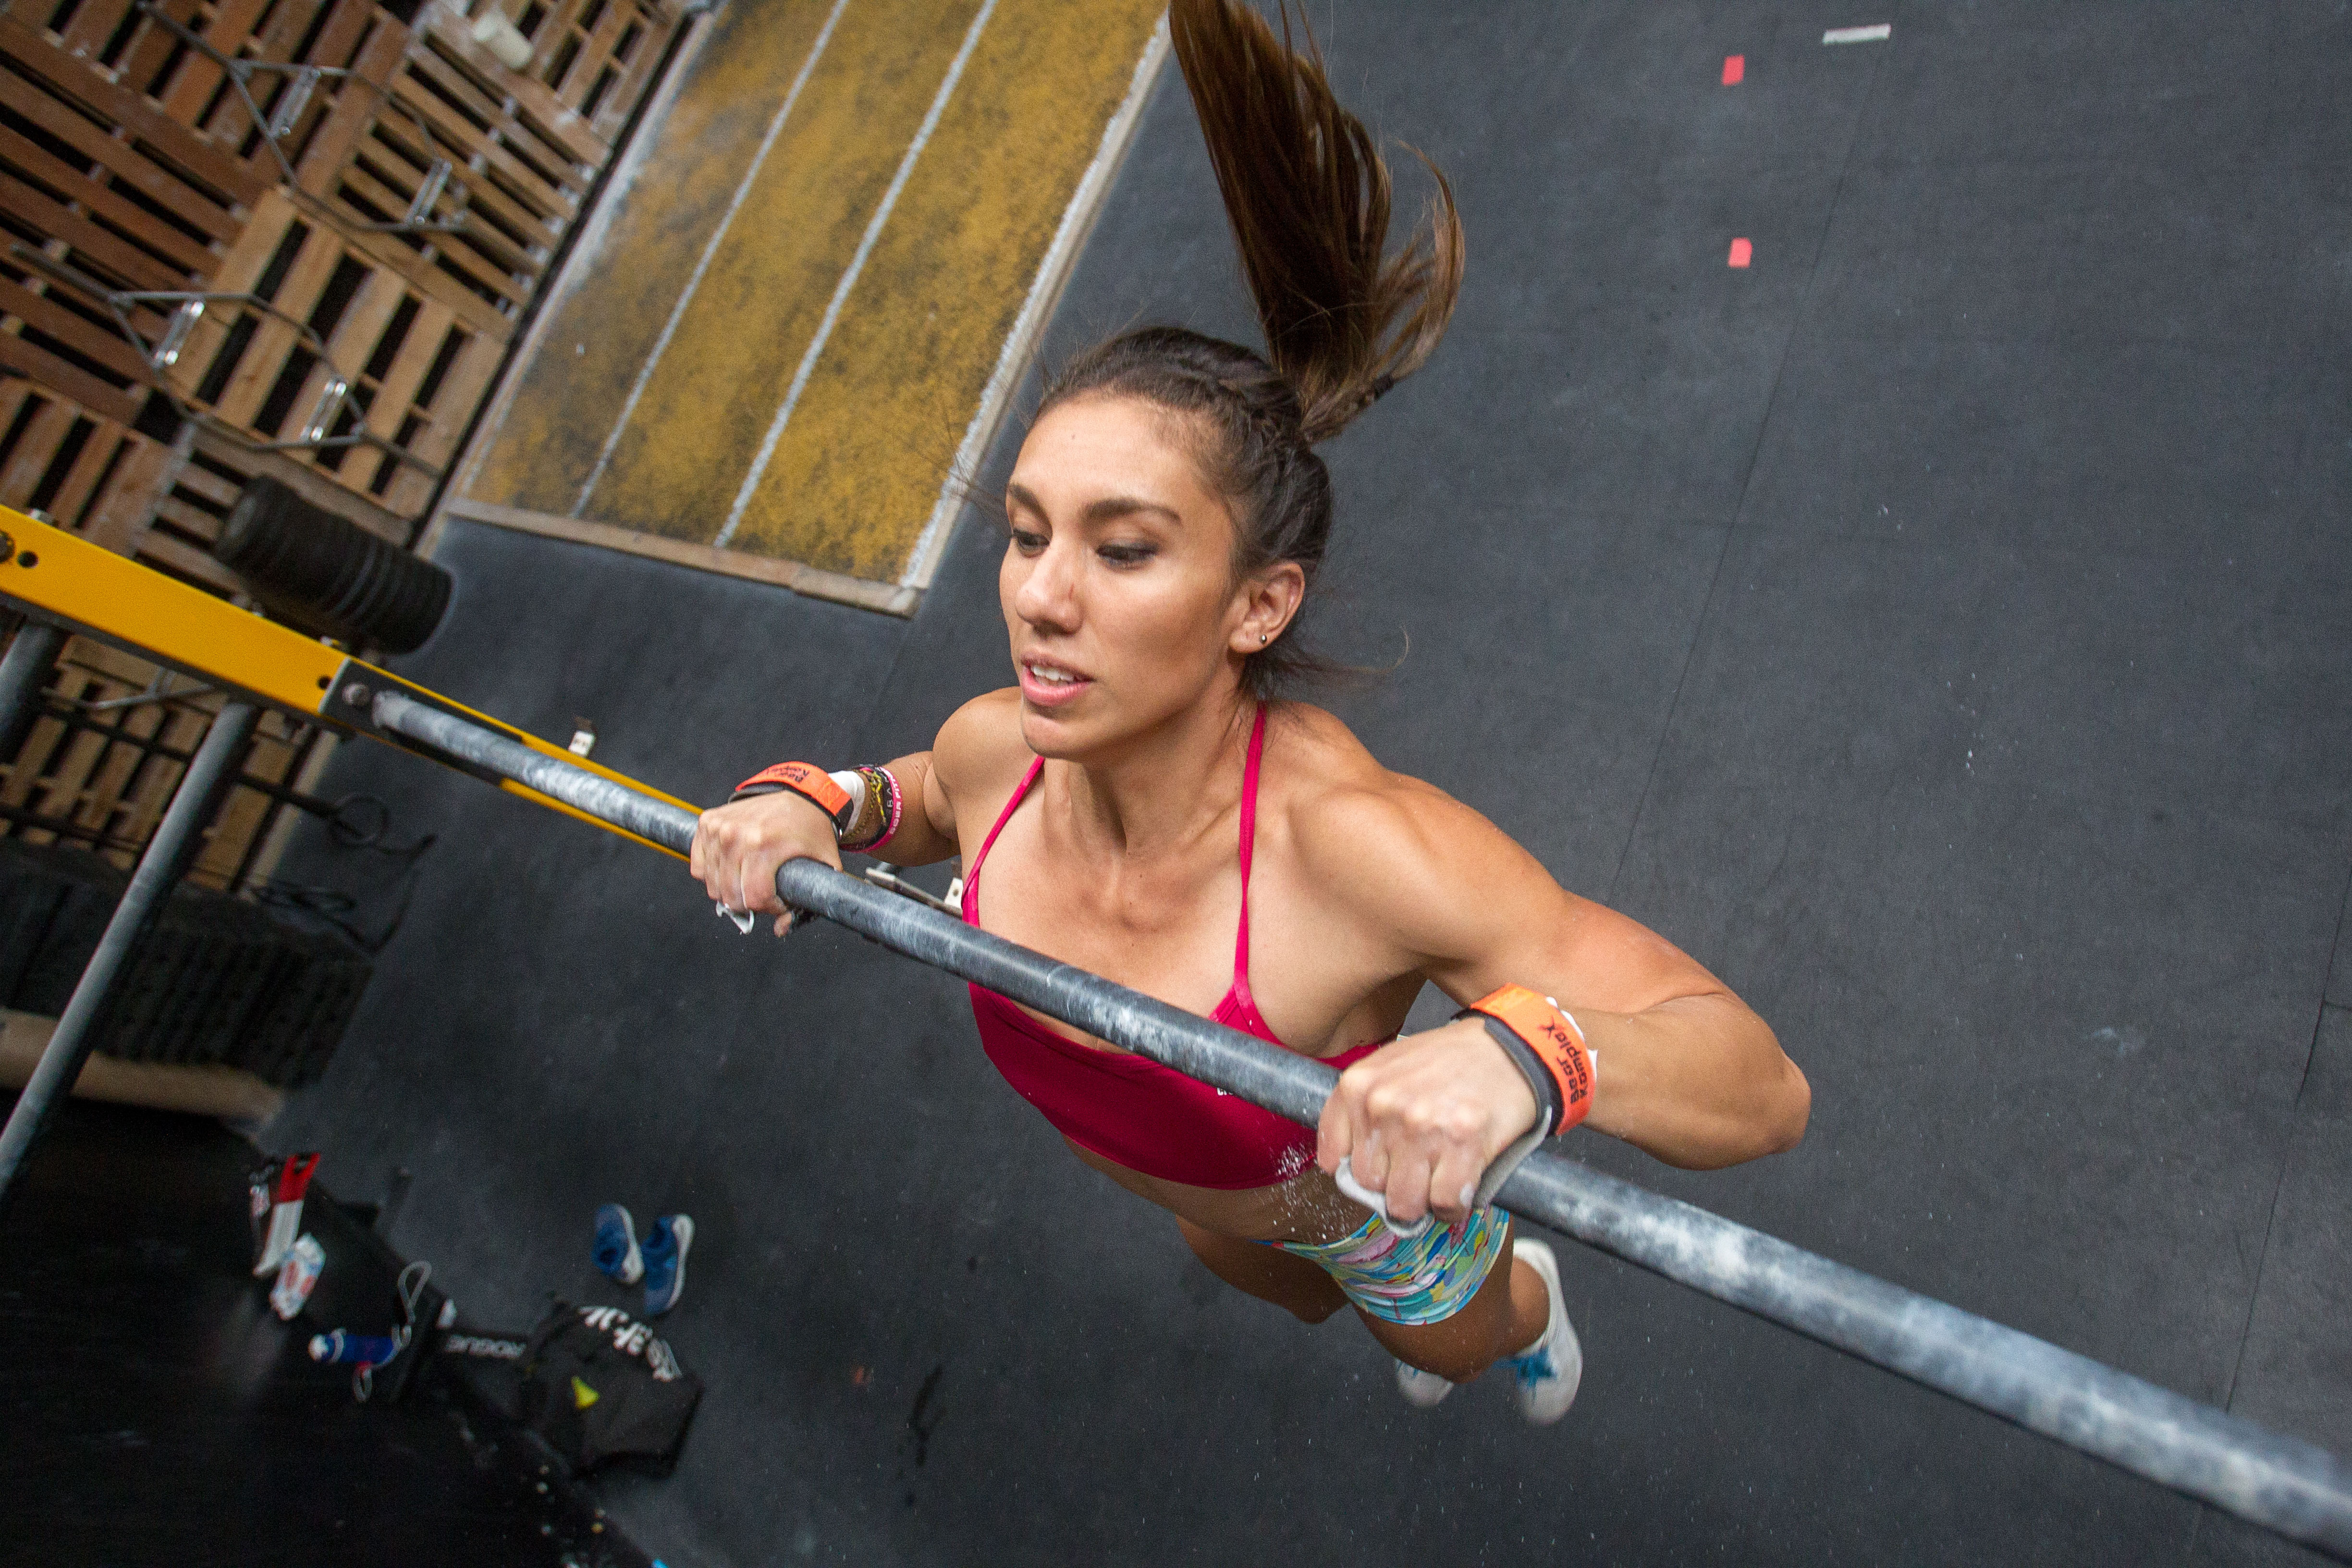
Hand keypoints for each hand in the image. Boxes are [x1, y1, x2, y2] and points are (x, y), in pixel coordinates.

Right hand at [688, 791, 840, 935]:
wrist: (800, 794)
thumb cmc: (811, 830)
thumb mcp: (823, 866)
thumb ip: (806, 903)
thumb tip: (780, 929)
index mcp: (764, 844)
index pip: (753, 898)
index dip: (769, 908)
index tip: (779, 901)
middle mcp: (736, 835)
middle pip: (730, 896)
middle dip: (750, 903)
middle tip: (766, 891)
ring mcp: (718, 828)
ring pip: (713, 885)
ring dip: (732, 890)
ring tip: (751, 879)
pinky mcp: (707, 822)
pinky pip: (700, 866)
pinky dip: (714, 874)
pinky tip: (733, 868)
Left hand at [1316, 1017, 1542, 1229]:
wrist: (1510, 1048)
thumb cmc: (1450, 1061)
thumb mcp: (1389, 1067)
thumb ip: (1361, 1110)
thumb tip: (1344, 1166)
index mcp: (1358, 1086)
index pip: (1333, 1161)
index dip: (1359, 1171)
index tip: (1381, 1168)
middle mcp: (1383, 1106)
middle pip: (1369, 1185)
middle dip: (1393, 1185)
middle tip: (1419, 1169)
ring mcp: (1422, 1127)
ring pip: (1403, 1202)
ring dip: (1422, 1201)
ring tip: (1439, 1178)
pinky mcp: (1462, 1144)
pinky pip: (1444, 1204)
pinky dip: (1453, 1207)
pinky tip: (1461, 1185)